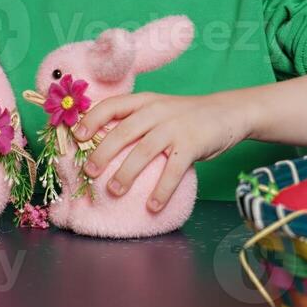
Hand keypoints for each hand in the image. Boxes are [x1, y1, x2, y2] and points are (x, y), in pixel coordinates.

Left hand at [72, 90, 254, 211]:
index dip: (92, 119)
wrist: (228, 112)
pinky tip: (152, 206)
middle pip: (123, 131)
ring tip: (114, 191)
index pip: (112, 105)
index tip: (77, 136)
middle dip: (102, 152)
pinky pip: (173, 169)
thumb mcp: (160, 109)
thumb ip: (136, 120)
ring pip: (144, 151)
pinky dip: (161, 190)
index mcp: (145, 101)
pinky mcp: (193, 143)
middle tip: (89, 172)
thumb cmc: (186, 116)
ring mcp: (175, 126)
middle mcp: (157, 110)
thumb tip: (101, 144)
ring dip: (126, 173)